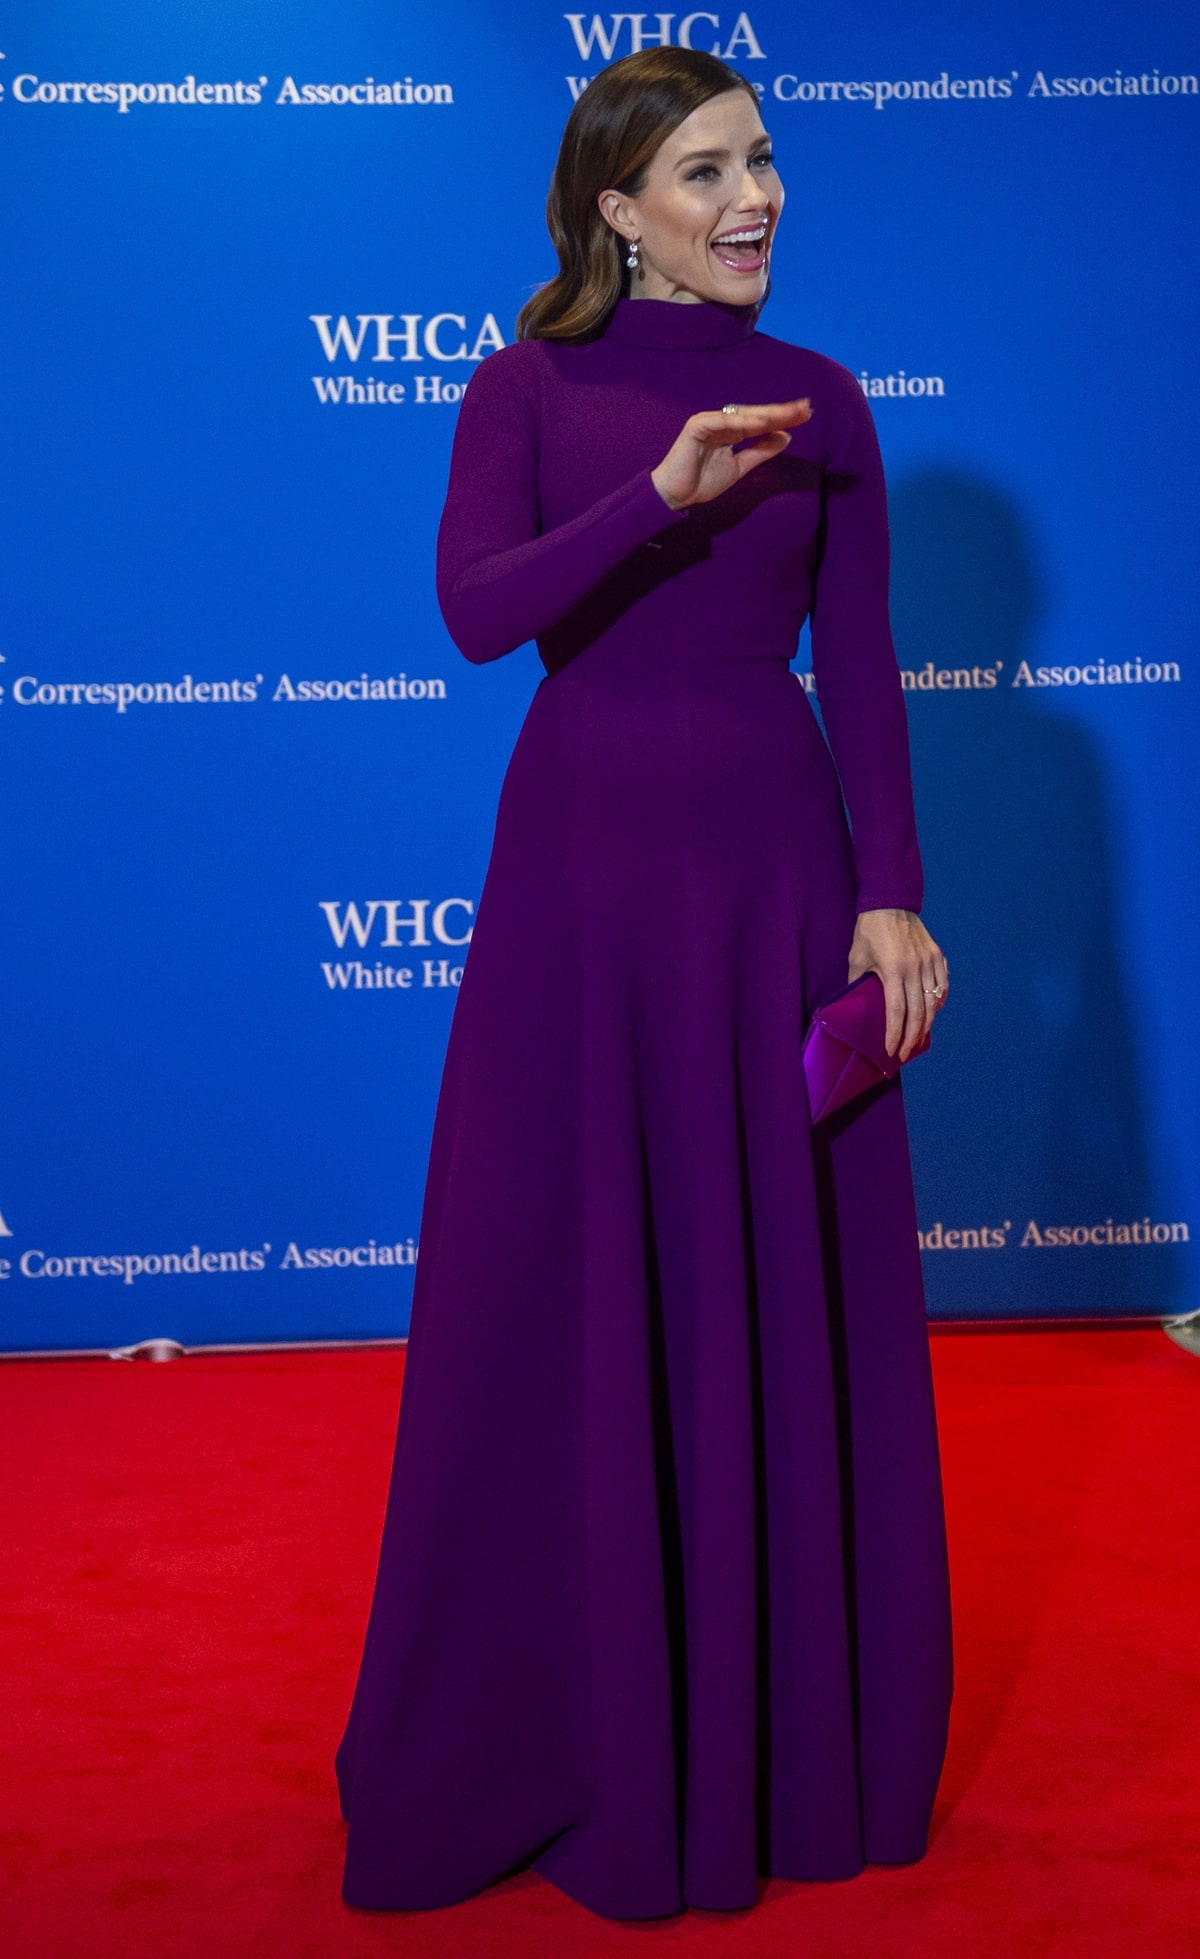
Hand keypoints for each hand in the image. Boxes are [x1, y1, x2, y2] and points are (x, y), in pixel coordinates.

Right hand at [651, 399, 811, 510]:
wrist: (675, 496)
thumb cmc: (701, 482)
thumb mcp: (740, 467)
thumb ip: (760, 451)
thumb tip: (786, 436)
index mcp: (731, 430)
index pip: (761, 421)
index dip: (783, 418)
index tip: (806, 415)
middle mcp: (721, 421)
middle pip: (756, 414)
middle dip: (781, 411)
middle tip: (806, 407)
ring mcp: (709, 421)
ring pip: (743, 415)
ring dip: (767, 414)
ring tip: (790, 413)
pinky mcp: (697, 426)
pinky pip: (724, 423)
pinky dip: (743, 422)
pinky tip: (763, 422)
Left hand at [847, 909, 949, 1062]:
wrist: (890, 903)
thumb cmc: (869, 932)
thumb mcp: (857, 959)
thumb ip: (858, 984)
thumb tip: (856, 1007)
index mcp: (893, 970)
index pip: (897, 1011)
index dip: (895, 1035)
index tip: (891, 1051)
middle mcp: (915, 968)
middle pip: (918, 1012)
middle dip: (911, 1037)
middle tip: (904, 1053)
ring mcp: (929, 962)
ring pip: (934, 1002)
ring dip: (927, 1024)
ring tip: (917, 1039)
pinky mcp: (938, 956)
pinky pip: (942, 985)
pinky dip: (939, 1002)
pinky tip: (932, 1013)